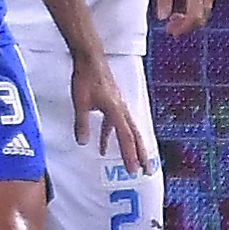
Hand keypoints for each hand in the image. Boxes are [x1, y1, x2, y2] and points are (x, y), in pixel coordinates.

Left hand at [71, 56, 152, 173]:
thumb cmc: (86, 78)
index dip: (130, 155)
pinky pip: (117, 125)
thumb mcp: (81, 102)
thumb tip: (83, 142)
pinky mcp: (113, 105)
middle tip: (147, 170)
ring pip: (129, 131)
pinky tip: (103, 147)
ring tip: (133, 162)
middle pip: (135, 136)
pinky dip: (113, 137)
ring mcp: (119, 107)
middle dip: (141, 154)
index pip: (126, 137)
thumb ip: (82, 123)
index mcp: (116, 110)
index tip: (134, 170)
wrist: (90, 59)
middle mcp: (121, 110)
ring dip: (132, 147)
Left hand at [153, 0, 216, 36]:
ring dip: (189, 20)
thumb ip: (164, 0)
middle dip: (185, 26)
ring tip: (174, 19)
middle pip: (200, 19)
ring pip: (203, 14)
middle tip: (171, 28)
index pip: (194, 17)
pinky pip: (203, 8)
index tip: (172, 31)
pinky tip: (181, 11)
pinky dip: (193, 13)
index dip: (183, 27)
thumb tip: (162, 16)